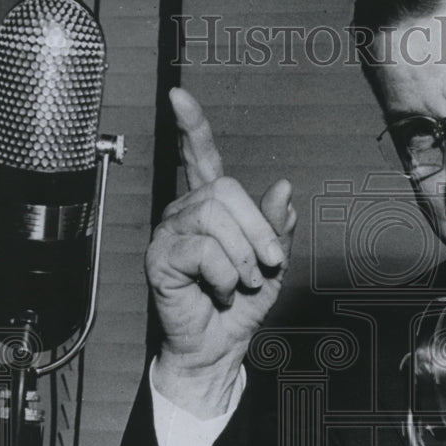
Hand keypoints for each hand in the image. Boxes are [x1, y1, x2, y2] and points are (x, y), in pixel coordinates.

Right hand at [145, 87, 296, 418]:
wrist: (218, 349)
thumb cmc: (242, 304)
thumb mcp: (273, 262)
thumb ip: (277, 226)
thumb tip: (284, 187)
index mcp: (211, 208)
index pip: (200, 157)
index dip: (192, 126)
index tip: (178, 96)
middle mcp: (185, 213)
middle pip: (223, 189)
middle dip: (257, 229)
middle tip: (269, 265)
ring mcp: (169, 235)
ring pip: (213, 216)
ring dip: (242, 255)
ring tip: (244, 282)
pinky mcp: (160, 259)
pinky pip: (201, 249)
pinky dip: (224, 273)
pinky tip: (222, 291)